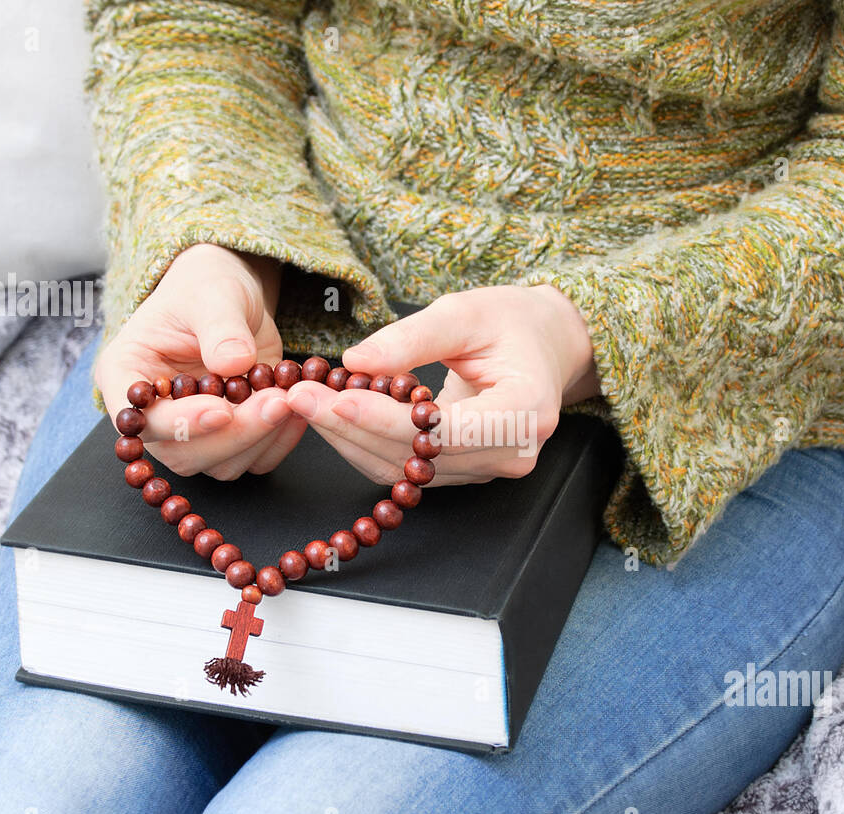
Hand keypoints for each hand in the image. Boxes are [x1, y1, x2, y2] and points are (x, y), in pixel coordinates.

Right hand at [94, 243, 307, 478]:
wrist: (233, 302)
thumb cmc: (207, 289)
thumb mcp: (212, 292)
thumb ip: (220, 326)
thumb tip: (233, 362)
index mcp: (125, 375)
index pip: (138, 418)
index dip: (179, 424)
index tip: (222, 409)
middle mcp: (154, 414)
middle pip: (182, 453)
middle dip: (234, 434)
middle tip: (276, 402)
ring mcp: (192, 433)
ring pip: (220, 464)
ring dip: (260, 439)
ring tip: (290, 398)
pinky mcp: (228, 438)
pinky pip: (253, 460)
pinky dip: (279, 442)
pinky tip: (298, 411)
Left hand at [284, 284, 599, 485]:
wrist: (543, 344)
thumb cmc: (512, 323)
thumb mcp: (466, 311)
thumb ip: (412, 337)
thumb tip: (356, 362)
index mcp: (527, 412)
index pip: (447, 431)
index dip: (387, 420)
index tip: (338, 397)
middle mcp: (511, 453)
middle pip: (418, 456)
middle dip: (352, 426)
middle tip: (300, 394)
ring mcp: (488, 469)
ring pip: (404, 470)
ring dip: (349, 438)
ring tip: (306, 401)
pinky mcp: (464, 472)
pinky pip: (404, 469)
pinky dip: (363, 443)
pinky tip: (332, 416)